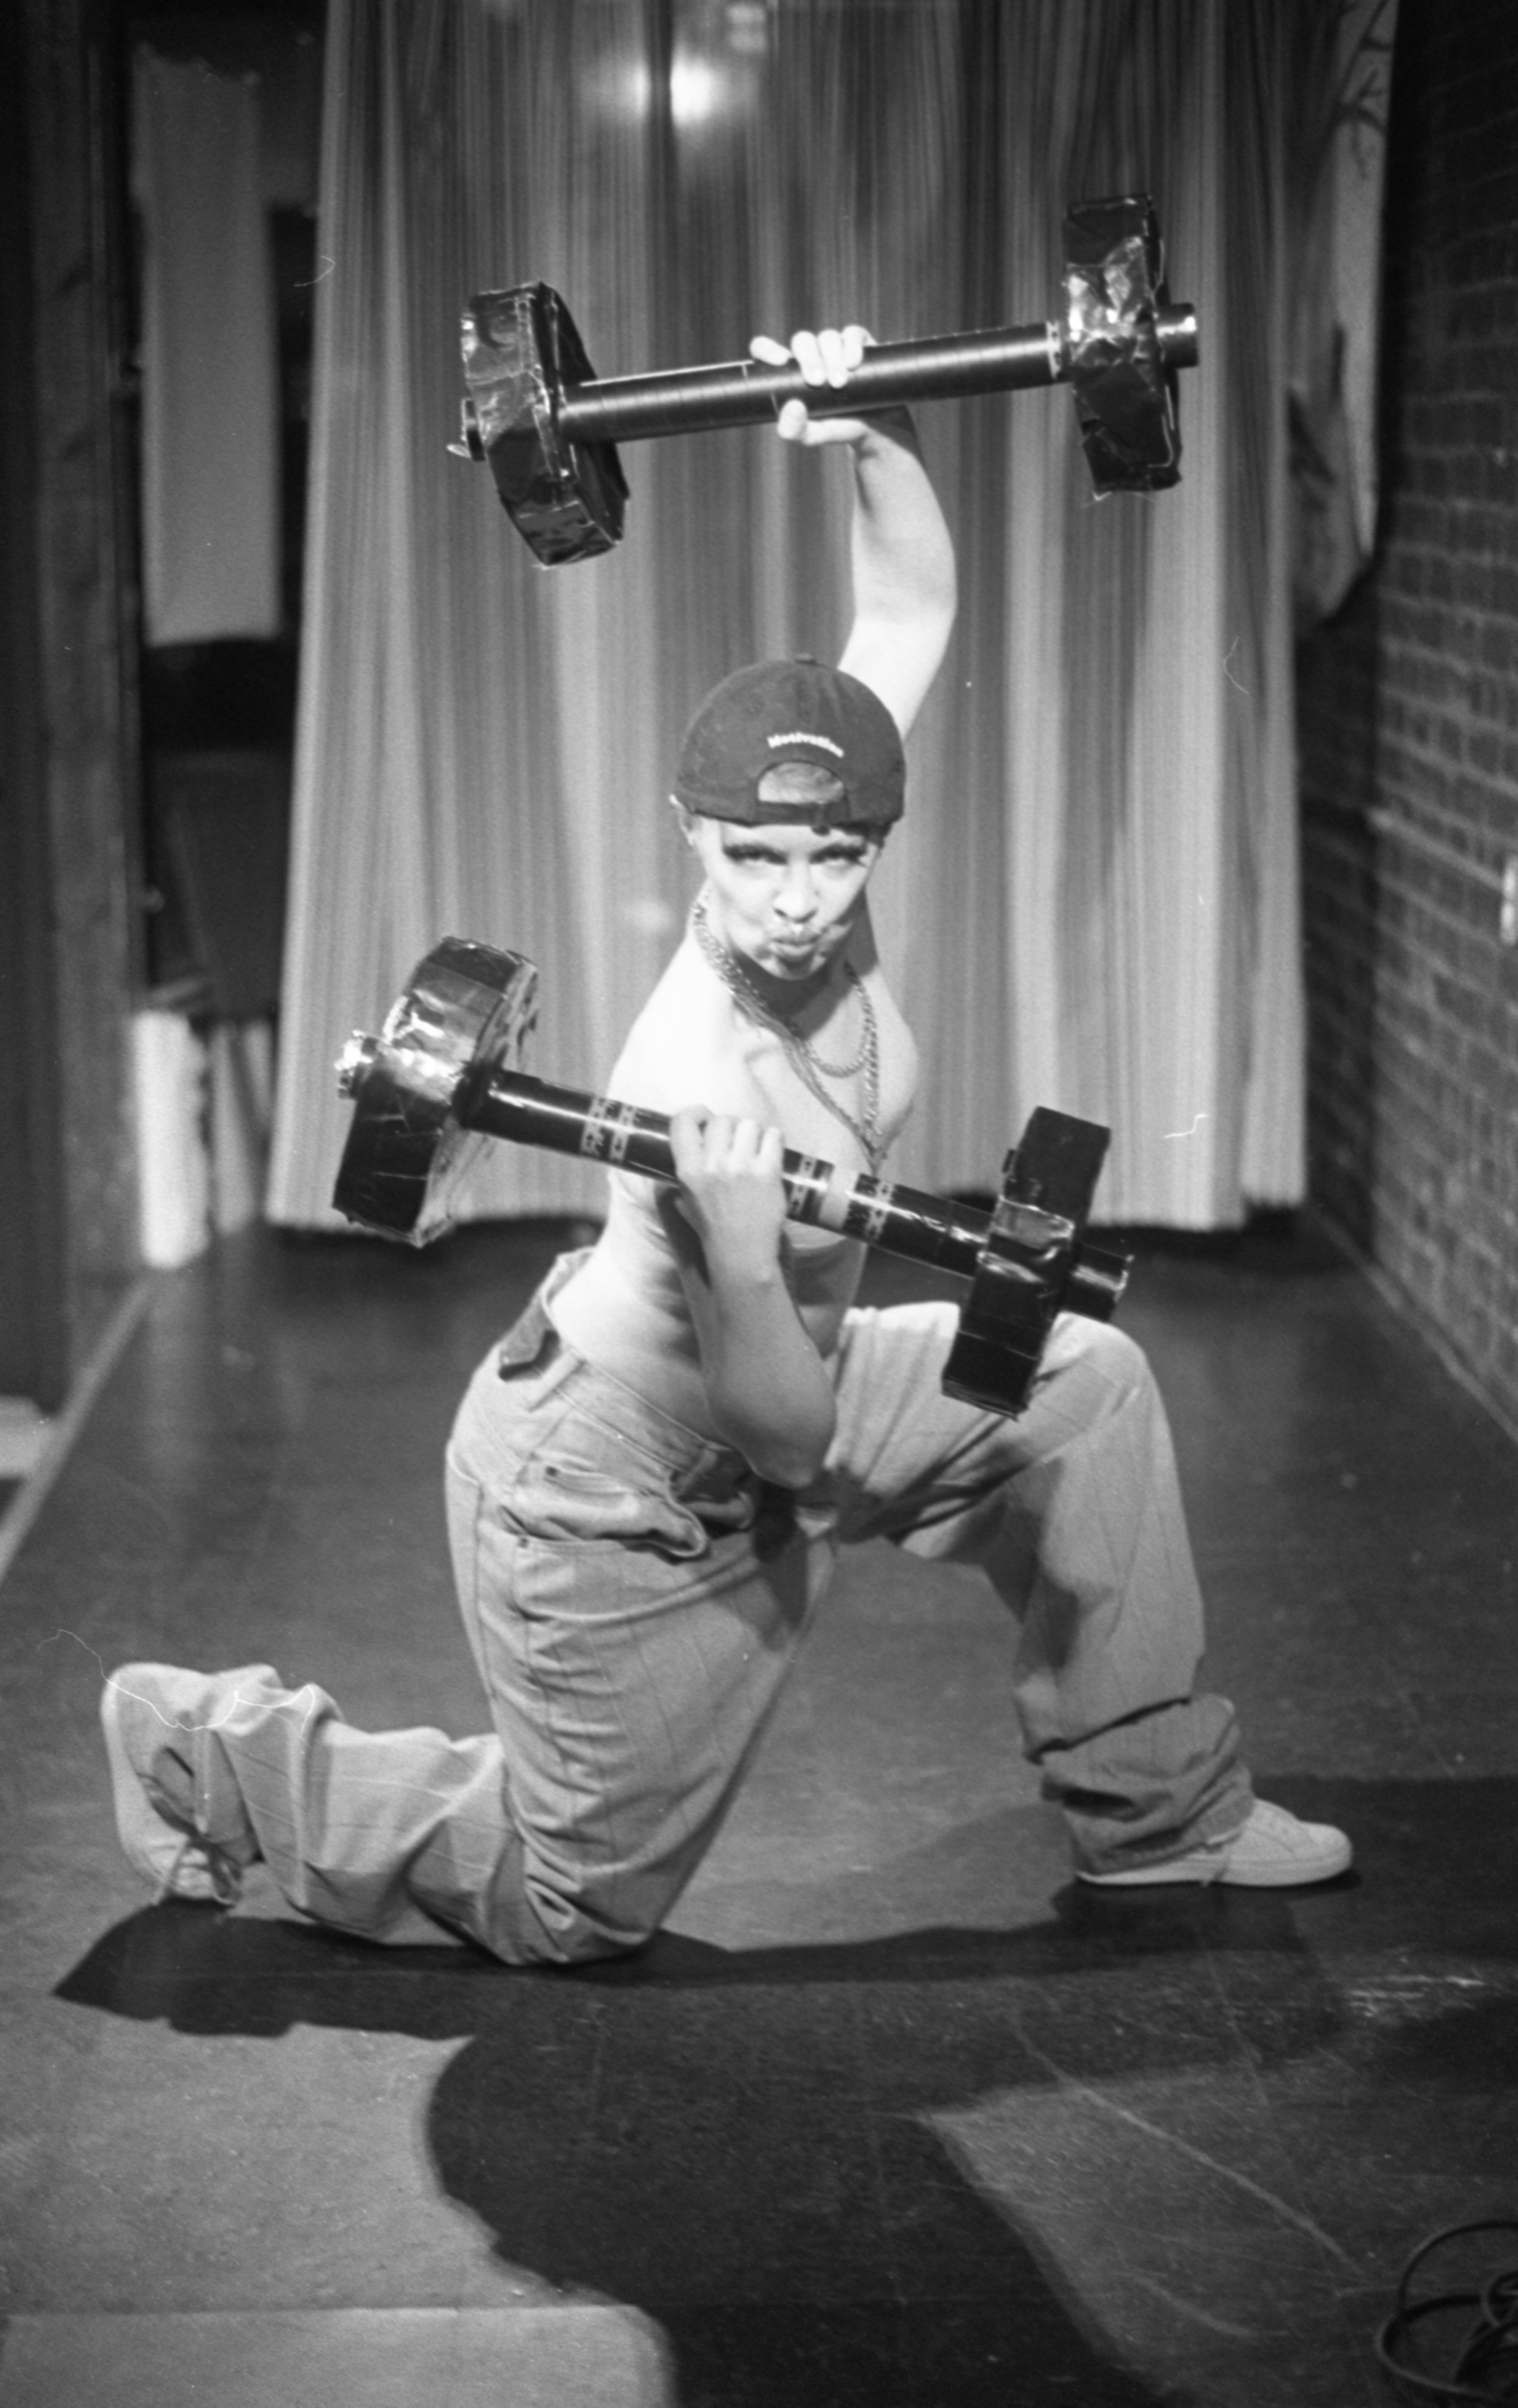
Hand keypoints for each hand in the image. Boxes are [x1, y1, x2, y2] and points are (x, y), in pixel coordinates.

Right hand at [663, 1107, 788, 1271]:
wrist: (741, 1252)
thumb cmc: (713, 1227)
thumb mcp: (685, 1199)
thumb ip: (683, 1171)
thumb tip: (688, 1144)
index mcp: (688, 1170)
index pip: (684, 1121)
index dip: (696, 1112)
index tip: (706, 1116)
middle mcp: (713, 1164)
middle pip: (722, 1119)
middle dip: (730, 1127)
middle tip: (736, 1143)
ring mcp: (742, 1167)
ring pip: (749, 1124)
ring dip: (753, 1134)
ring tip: (754, 1150)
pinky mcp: (768, 1172)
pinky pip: (773, 1136)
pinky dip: (773, 1141)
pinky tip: (770, 1153)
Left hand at [750, 323, 878, 446]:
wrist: (876, 428)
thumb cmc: (837, 426)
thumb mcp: (814, 435)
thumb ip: (796, 429)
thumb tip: (792, 407)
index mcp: (791, 372)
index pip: (768, 350)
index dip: (767, 349)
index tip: (780, 362)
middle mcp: (812, 355)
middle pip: (802, 340)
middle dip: (809, 359)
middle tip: (817, 382)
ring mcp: (835, 347)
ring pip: (828, 337)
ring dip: (832, 358)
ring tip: (839, 383)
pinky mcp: (859, 344)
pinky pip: (853, 334)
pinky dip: (852, 346)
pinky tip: (853, 364)